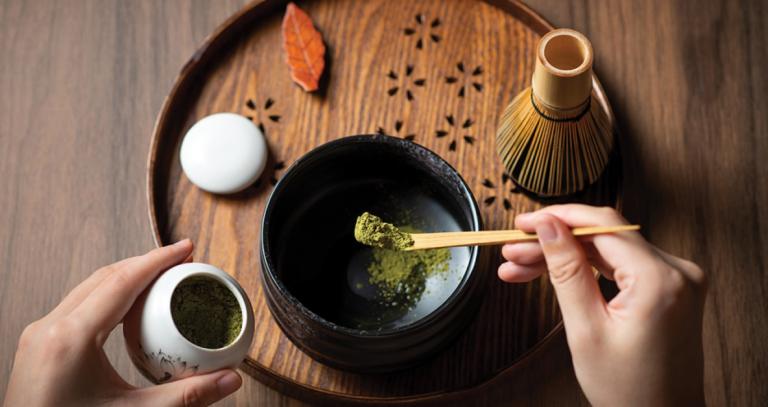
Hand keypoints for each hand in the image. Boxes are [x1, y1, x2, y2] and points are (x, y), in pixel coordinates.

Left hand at [4, 240, 241, 406]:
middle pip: (104, 277)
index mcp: (70, 339)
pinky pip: (76, 306)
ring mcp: (38, 337)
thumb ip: (185, 397)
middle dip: (145, 263)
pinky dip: (107, 297)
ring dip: (126, 277)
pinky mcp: (36, 347)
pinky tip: (128, 307)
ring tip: (160, 278)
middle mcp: (48, 329)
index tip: (186, 248)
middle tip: (180, 260)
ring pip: (87, 289)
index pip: (122, 281)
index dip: (158, 260)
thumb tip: (230, 378)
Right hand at [499, 205, 705, 405]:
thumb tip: (548, 227)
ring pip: (608, 249)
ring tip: (521, 266)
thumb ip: (566, 270)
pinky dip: (587, 268)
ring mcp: (677, 279)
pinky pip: (621, 265)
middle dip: (553, 241)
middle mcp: (677, 271)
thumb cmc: (629, 391)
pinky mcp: (670, 288)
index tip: (522, 223)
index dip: (557, 218)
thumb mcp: (586, 329)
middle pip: (602, 237)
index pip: (601, 226)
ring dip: (565, 255)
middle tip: (513, 251)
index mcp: (659, 279)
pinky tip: (551, 272)